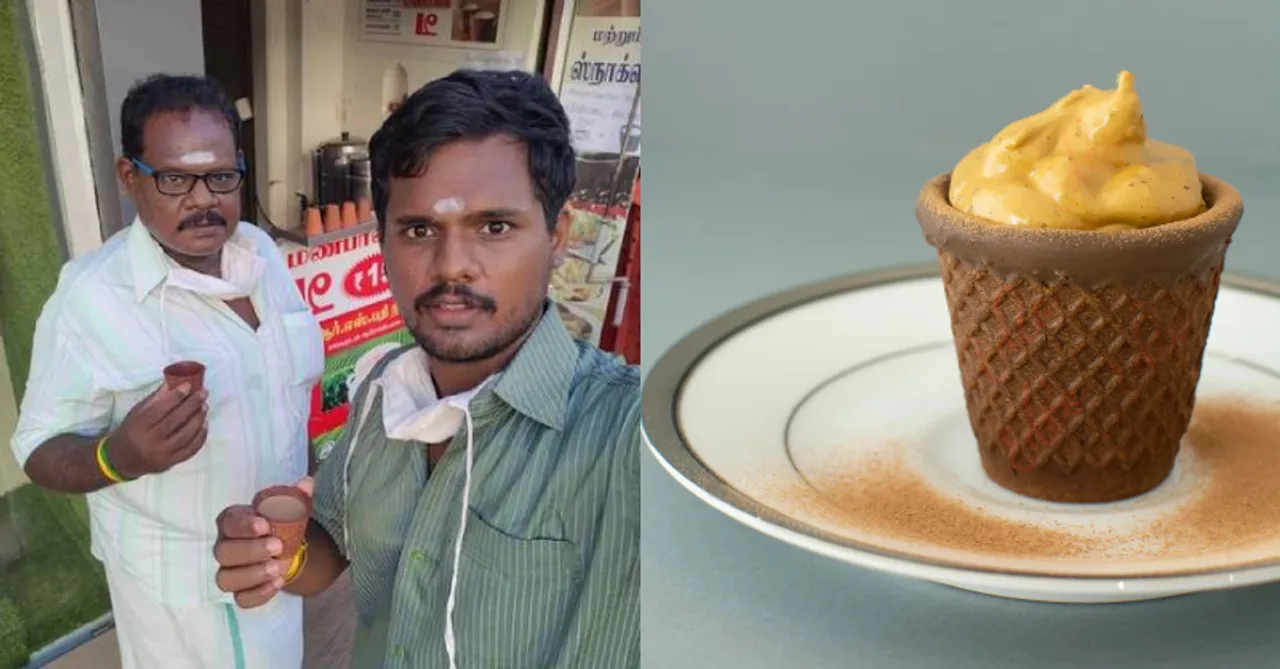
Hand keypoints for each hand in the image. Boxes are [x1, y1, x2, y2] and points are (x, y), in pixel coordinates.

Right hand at [106, 382, 208, 478]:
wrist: (120, 461)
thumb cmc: (129, 432)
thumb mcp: (135, 414)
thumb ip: (154, 400)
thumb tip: (172, 382)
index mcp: (138, 427)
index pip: (160, 410)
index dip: (176, 397)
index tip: (188, 386)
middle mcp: (150, 442)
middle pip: (175, 421)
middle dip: (192, 405)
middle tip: (203, 393)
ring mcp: (161, 455)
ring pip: (186, 435)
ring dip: (198, 419)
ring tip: (204, 406)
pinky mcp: (170, 463)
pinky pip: (190, 450)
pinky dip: (200, 436)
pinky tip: (204, 424)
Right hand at [214, 477, 313, 608]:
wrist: (285, 549)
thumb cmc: (279, 525)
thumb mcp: (289, 508)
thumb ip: (296, 496)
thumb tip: (307, 483)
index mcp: (232, 522)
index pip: (228, 523)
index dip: (243, 525)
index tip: (265, 525)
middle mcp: (224, 548)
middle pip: (224, 553)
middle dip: (250, 550)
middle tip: (277, 547)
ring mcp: (229, 572)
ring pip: (226, 579)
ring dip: (252, 574)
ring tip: (278, 567)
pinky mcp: (240, 591)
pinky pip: (240, 599)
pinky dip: (258, 594)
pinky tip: (278, 583)